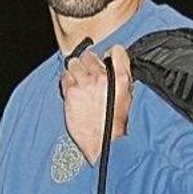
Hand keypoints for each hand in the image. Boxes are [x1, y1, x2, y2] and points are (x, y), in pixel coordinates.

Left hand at [60, 44, 132, 162]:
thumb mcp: (128, 97)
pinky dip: (67, 79)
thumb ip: (122, 78)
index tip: (104, 61)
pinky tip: (71, 88)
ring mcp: (85, 84)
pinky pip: (64, 76)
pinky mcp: (71, 93)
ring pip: (73, 63)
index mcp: (121, 78)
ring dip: (75, 69)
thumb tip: (113, 65)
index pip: (116, 50)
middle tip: (87, 73)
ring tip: (78, 80)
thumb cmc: (116, 124)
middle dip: (87, 63)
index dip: (109, 55)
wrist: (105, 142)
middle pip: (89, 55)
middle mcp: (102, 78)